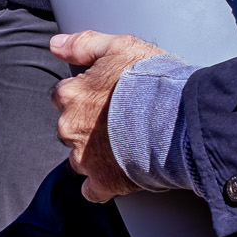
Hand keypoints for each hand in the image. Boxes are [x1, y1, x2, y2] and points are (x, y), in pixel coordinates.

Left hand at [50, 30, 164, 203]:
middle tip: (118, 121)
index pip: (63, 95)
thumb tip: (56, 45)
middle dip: (88, 126)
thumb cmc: (152, 79)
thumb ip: (84, 44)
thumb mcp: (119, 46)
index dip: (85, 96)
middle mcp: (70, 126)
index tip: (105, 97)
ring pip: (79, 158)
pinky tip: (118, 177)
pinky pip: (92, 191)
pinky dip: (102, 186)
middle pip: (70, 127)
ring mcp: (85, 157)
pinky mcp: (103, 181)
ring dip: (95, 154)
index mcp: (70, 95)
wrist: (179, 116)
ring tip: (124, 147)